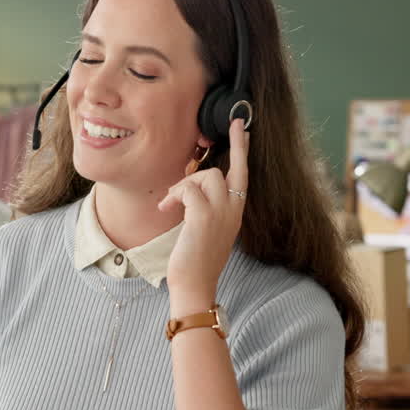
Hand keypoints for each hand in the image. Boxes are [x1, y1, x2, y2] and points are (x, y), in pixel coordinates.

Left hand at [159, 118, 248, 302]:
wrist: (195, 284)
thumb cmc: (196, 260)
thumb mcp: (207, 229)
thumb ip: (206, 208)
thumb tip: (189, 191)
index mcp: (236, 211)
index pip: (243, 172)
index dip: (241, 147)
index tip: (240, 125)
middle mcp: (234, 209)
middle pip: (220, 171)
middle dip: (199, 172)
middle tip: (191, 175)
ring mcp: (222, 212)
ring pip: (205, 176)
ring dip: (182, 186)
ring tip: (171, 204)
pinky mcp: (204, 216)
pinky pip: (188, 189)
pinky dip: (174, 195)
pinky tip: (166, 209)